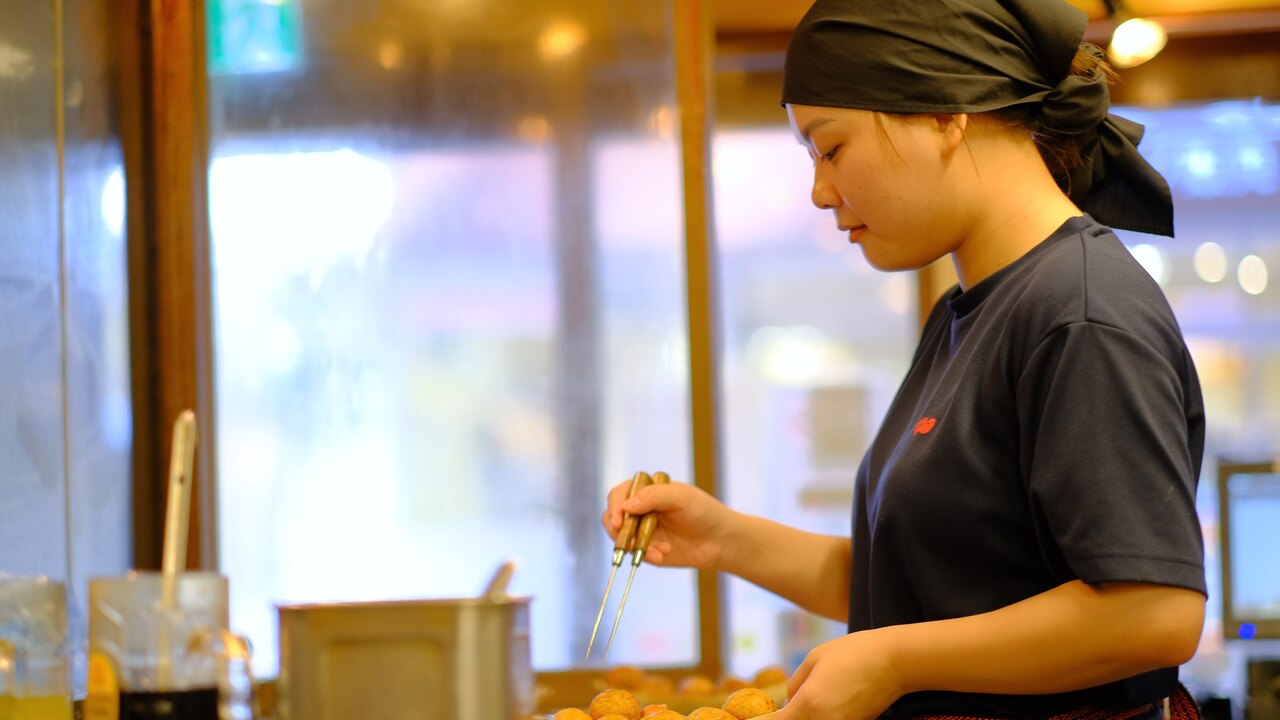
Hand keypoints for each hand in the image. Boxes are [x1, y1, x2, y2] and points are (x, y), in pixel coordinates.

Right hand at [600, 477, 733, 569]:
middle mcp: (640, 509)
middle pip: (612, 516)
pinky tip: (662, 555)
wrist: (720, 541)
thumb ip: (654, 496)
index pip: (619, 494)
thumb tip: (626, 506)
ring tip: (657, 551)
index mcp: (647, 490)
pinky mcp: (646, 549)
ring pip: (620, 537)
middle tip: (627, 541)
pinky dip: (644, 555)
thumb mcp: (681, 497)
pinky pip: (633, 553)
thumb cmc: (704, 512)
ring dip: (633, 545)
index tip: (620, 521)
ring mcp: (641, 530)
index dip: (614, 506)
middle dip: (618, 529)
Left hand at [774, 628, 904, 719]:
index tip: (758, 716)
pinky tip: (826, 704)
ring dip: (805, 717)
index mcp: (808, 705)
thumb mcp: (815, 659)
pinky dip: (822, 717)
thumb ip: (796, 684)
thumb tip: (788, 703)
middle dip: (789, 718)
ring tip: (813, 698)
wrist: (897, 661)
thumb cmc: (854, 652)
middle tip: (787, 707)